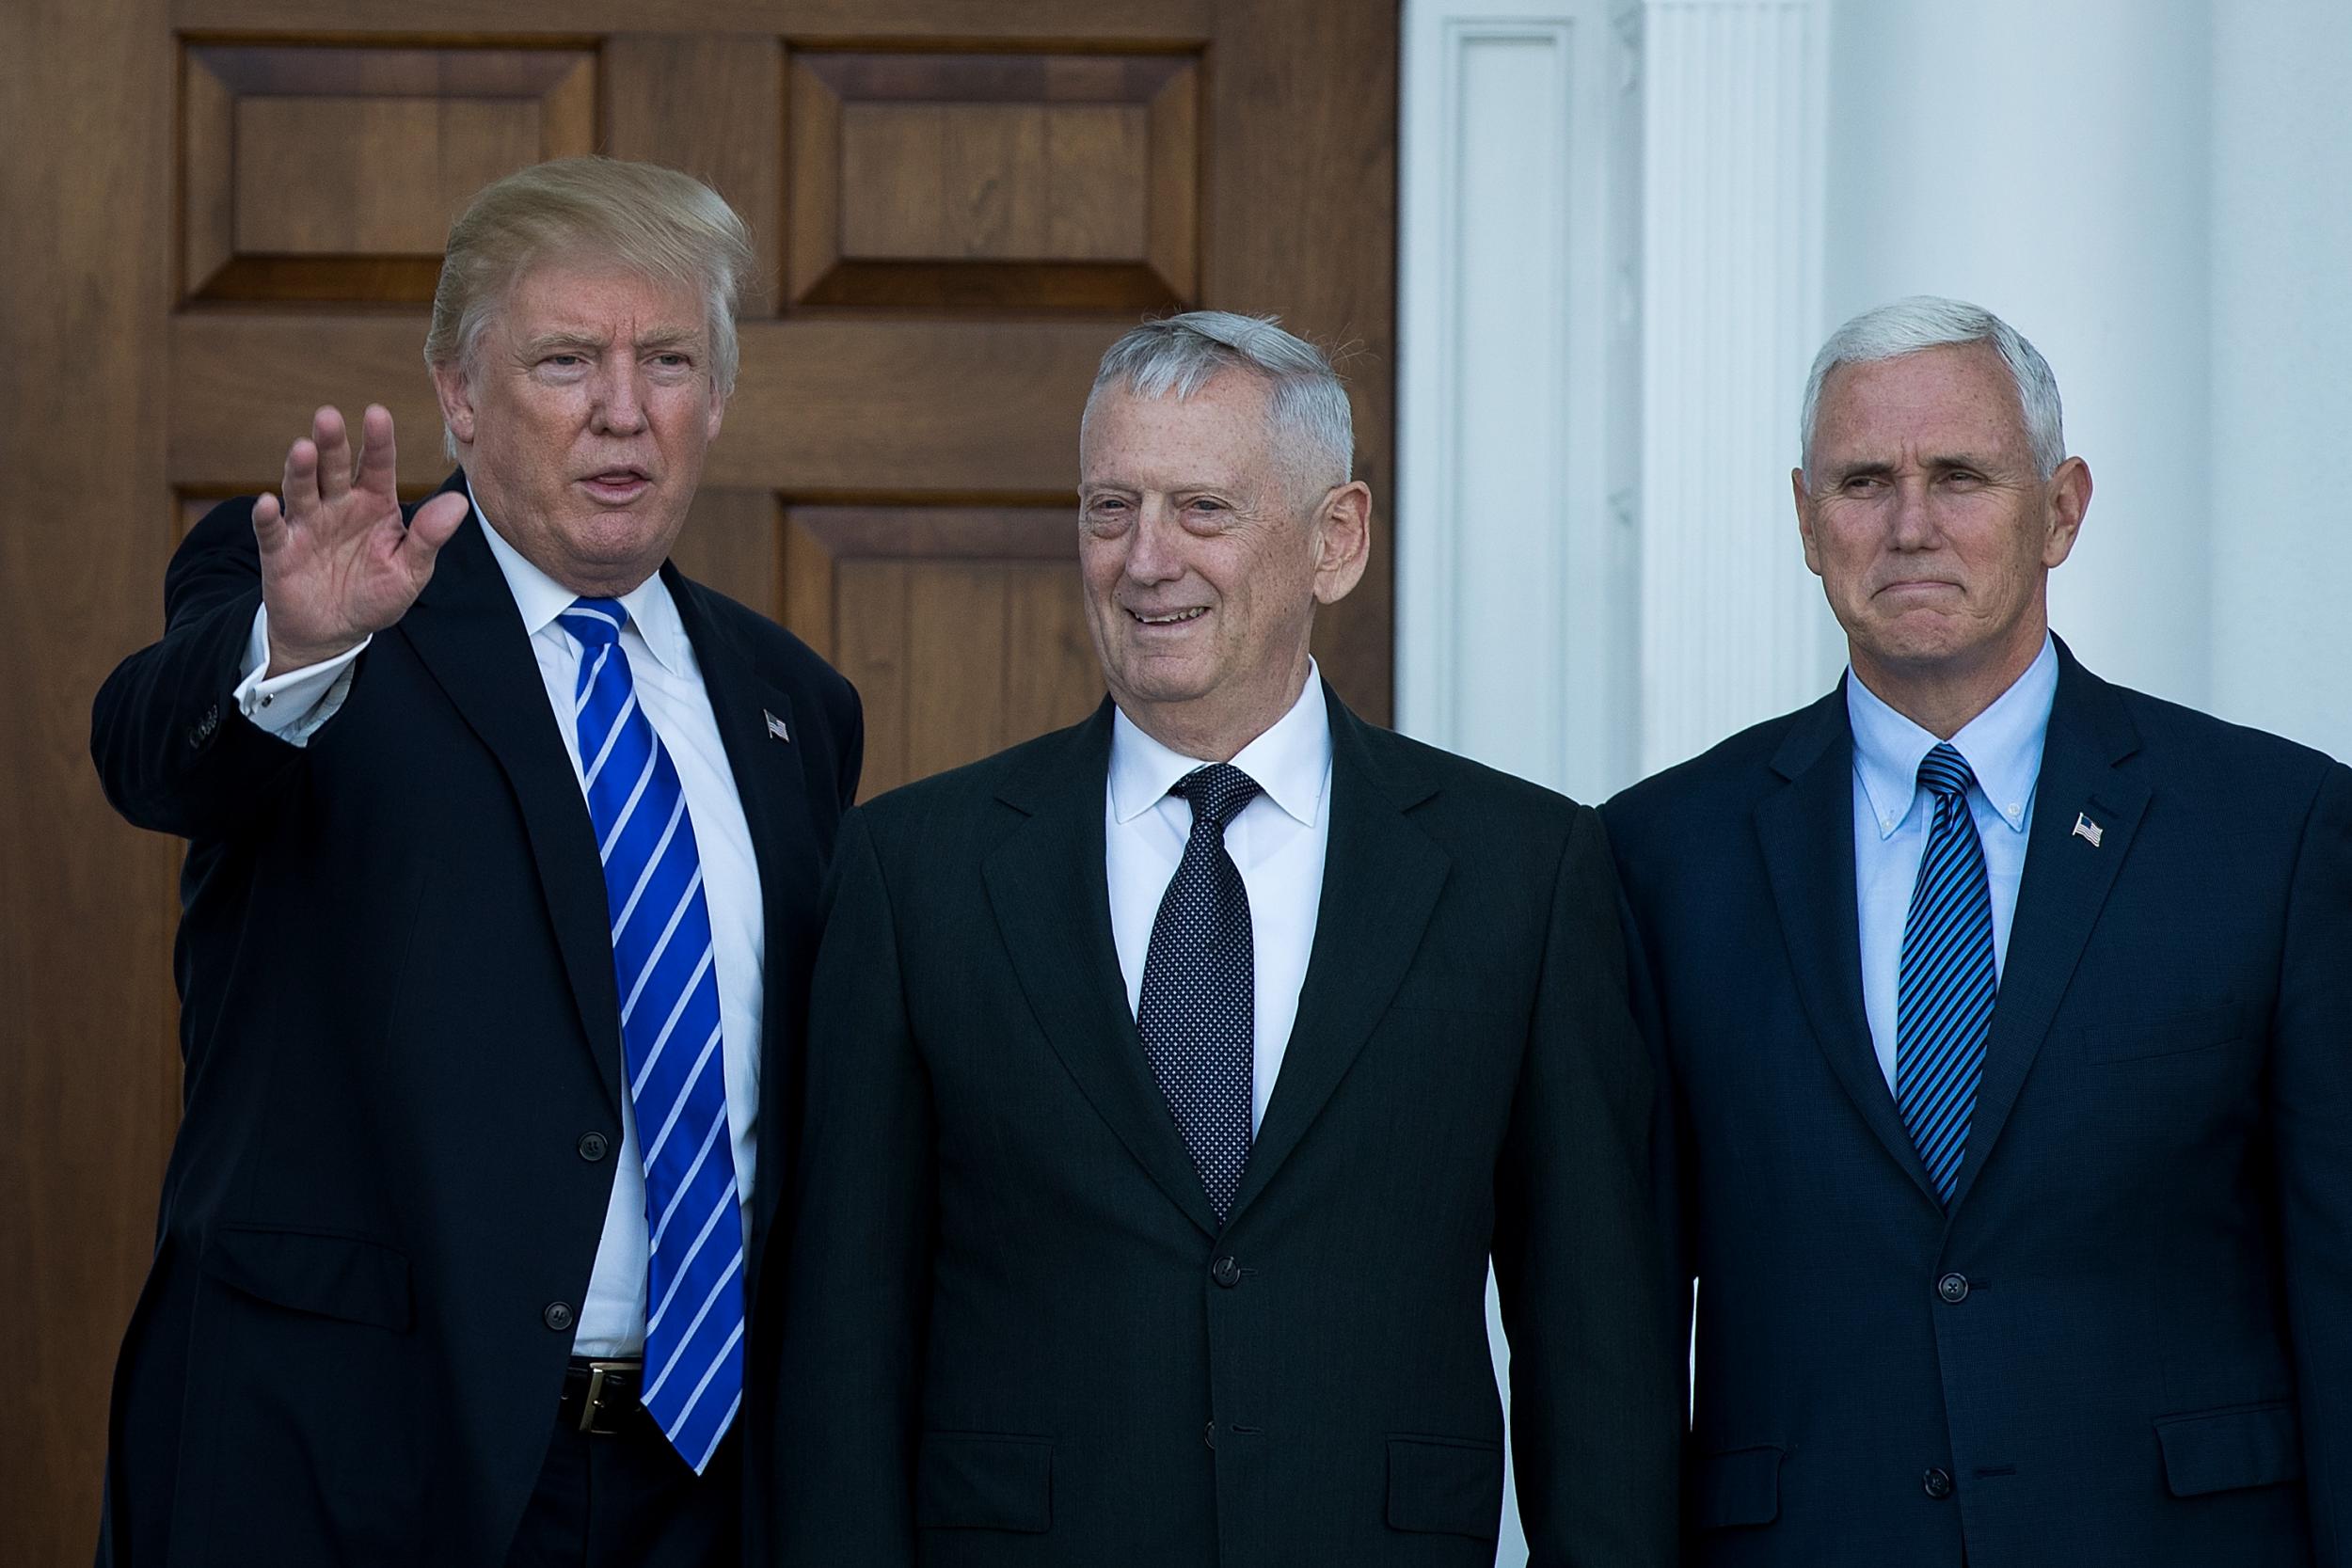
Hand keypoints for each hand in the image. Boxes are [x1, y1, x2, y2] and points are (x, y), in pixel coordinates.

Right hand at [253, 404, 469, 675]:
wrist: (334, 631)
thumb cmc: (375, 594)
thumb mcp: (410, 571)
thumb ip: (429, 538)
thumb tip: (460, 503)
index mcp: (374, 504)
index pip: (377, 467)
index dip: (377, 442)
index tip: (377, 414)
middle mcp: (338, 505)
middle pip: (334, 468)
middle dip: (331, 443)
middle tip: (329, 416)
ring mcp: (307, 524)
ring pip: (302, 490)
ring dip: (301, 470)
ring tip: (303, 450)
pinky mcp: (280, 550)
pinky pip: (272, 530)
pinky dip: (269, 517)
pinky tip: (268, 503)